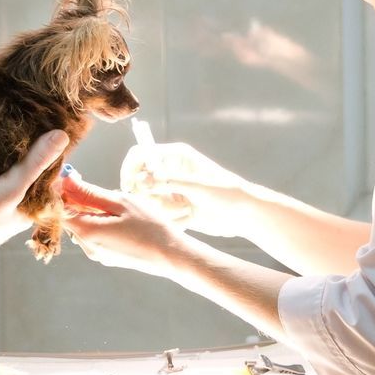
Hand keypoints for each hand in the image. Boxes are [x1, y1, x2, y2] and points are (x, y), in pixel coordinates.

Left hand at [65, 184, 189, 278]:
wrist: (171, 255)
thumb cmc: (150, 227)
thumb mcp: (121, 203)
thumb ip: (90, 193)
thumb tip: (67, 182)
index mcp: (88, 232)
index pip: (60, 210)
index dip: (64, 193)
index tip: (75, 179)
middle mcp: (88, 247)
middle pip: (71, 219)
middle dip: (80, 201)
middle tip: (101, 190)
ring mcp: (97, 254)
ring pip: (84, 226)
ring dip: (92, 213)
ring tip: (116, 206)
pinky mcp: (107, 257)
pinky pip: (95, 235)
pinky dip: (101, 223)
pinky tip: (121, 219)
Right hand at [119, 141, 255, 237]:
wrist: (245, 216)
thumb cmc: (227, 193)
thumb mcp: (197, 186)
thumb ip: (168, 182)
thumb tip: (139, 180)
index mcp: (175, 155)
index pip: (140, 154)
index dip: (130, 169)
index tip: (130, 186)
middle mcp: (170, 171)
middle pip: (139, 181)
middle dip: (151, 196)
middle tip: (172, 202)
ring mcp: (171, 191)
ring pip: (148, 202)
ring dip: (166, 211)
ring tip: (188, 211)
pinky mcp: (174, 209)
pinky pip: (160, 217)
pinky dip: (173, 220)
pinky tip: (191, 218)